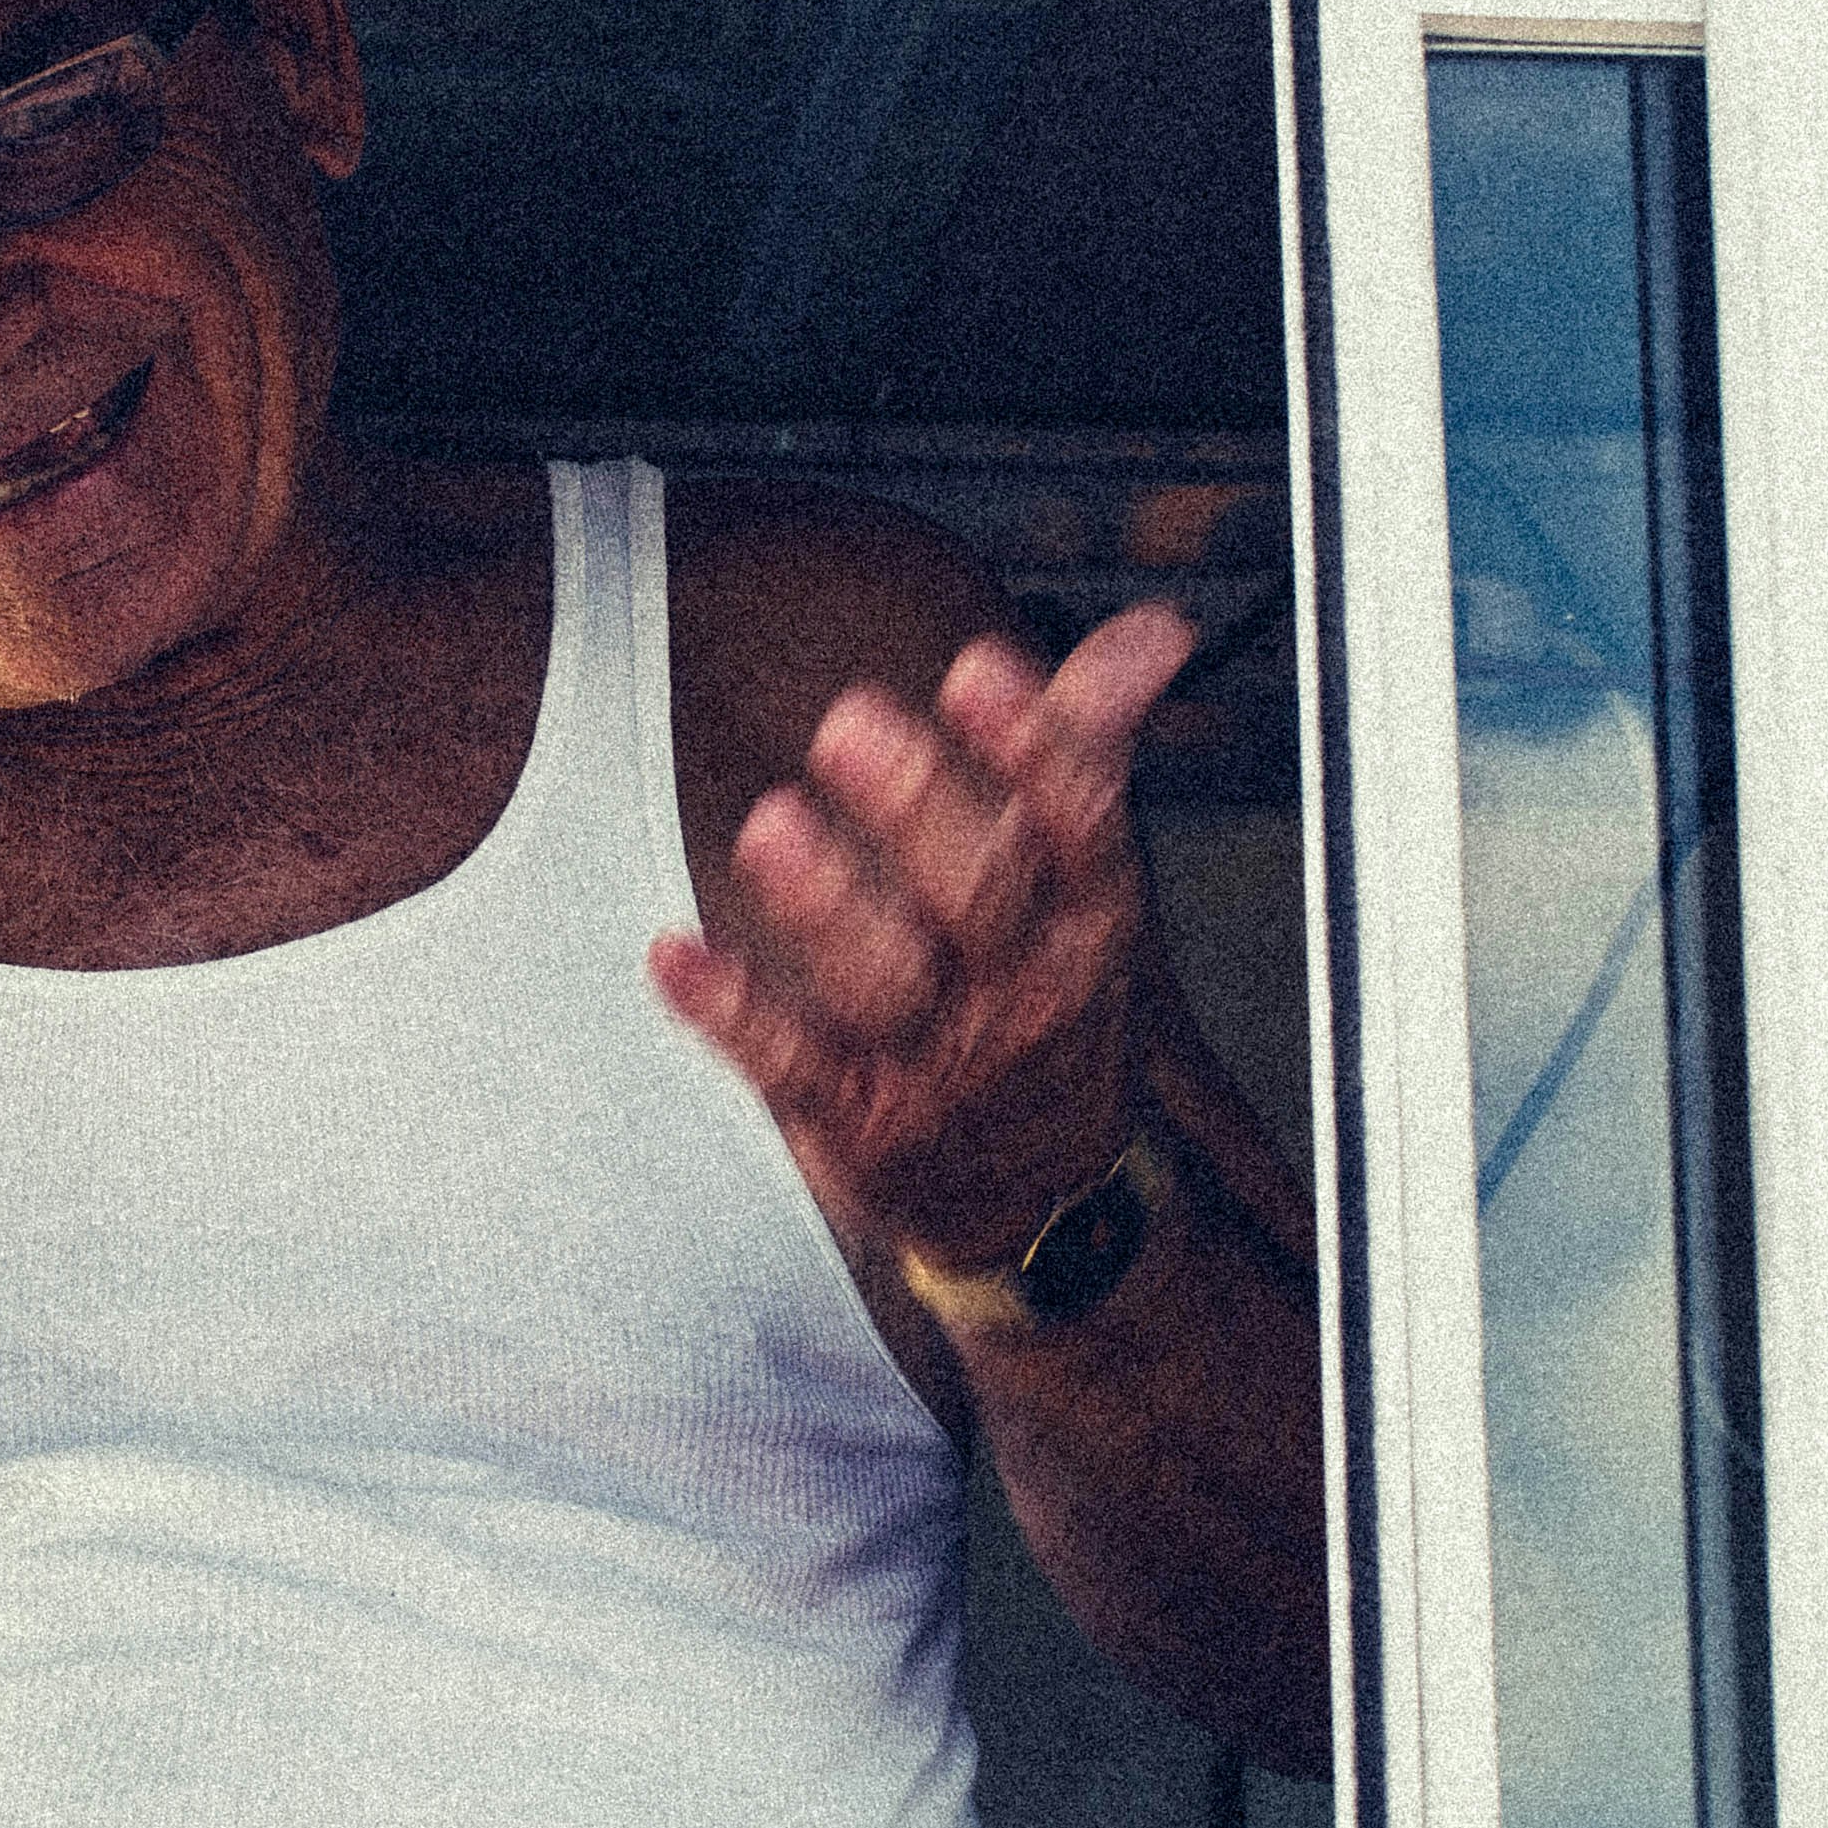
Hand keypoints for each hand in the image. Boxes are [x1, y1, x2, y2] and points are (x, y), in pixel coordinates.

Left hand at [650, 598, 1200, 1278]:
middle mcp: (1023, 989)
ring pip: (887, 982)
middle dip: (916, 808)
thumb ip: (1090, 744)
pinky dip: (730, 1012)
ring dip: (827, 904)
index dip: (1034, 746)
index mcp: (1085, 918)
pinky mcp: (858, 1120)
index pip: (1077, 823)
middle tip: (851, 725)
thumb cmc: (1044, 1004)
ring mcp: (940, 1062)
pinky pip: (791, 1066)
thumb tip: (1151, 633)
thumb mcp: (1083, 883)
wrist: (1033, 1193)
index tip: (981, 670)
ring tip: (771, 827)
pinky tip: (676, 957)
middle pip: (980, 894)